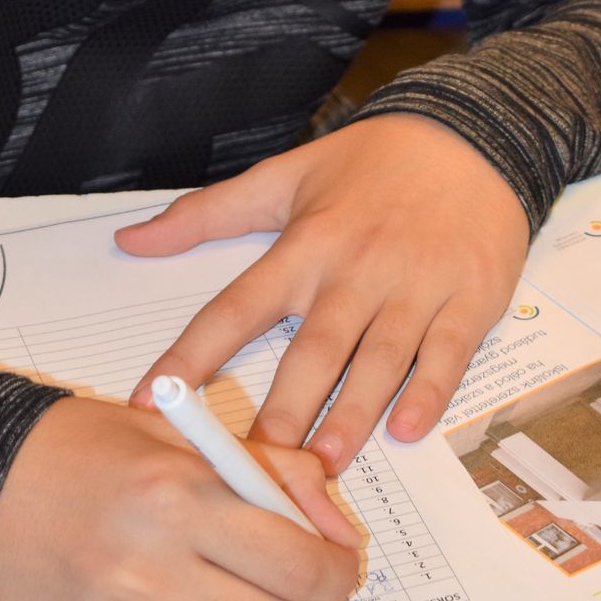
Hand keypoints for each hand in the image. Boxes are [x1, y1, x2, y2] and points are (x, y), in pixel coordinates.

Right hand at [0, 395, 360, 600]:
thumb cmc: (77, 448)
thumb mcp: (179, 433)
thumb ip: (269, 471)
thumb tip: (335, 526)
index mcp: (177, 498)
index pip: (297, 563)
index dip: (336, 569)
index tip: (339, 561)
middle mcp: (152, 570)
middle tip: (305, 584)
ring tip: (239, 587)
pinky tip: (172, 595)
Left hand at [123, 114, 528, 470]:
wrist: (469, 134)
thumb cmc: (368, 163)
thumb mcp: (282, 177)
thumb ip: (204, 215)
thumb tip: (130, 239)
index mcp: (304, 245)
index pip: (235, 308)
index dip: (190, 358)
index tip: (152, 403)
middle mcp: (355, 269)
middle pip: (313, 349)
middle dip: (284, 410)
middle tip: (257, 466)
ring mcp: (415, 285)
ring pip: (378, 359)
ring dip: (352, 414)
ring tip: (325, 465)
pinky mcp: (469, 297)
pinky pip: (447, 352)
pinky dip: (429, 392)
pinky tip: (408, 430)